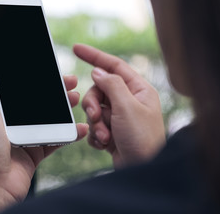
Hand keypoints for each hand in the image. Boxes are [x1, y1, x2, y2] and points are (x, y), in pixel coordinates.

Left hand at [0, 46, 87, 212]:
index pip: (17, 84)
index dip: (33, 73)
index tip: (48, 64)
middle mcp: (10, 119)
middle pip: (37, 99)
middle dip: (55, 89)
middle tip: (71, 81)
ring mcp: (24, 135)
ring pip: (49, 116)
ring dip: (64, 107)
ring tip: (78, 99)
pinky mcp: (35, 150)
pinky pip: (56, 138)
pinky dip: (70, 133)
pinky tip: (81, 128)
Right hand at [73, 44, 164, 167]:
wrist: (142, 170)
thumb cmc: (143, 138)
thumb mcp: (127, 107)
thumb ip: (111, 84)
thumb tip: (97, 71)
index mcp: (138, 90)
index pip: (114, 66)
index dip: (94, 56)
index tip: (76, 48)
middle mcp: (128, 101)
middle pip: (99, 90)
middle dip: (94, 104)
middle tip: (96, 116)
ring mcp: (119, 117)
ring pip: (95, 109)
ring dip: (96, 123)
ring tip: (104, 135)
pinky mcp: (111, 132)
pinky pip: (94, 125)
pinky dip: (96, 134)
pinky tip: (105, 143)